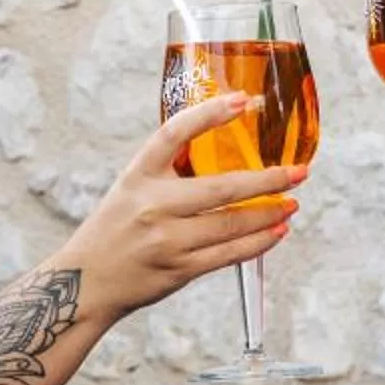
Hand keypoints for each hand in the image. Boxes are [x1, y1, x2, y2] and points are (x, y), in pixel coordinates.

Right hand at [53, 95, 304, 320]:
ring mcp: (167, 240)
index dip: (210, 114)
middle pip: (222, 186)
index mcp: (137, 176)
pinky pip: (229, 254)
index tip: (244, 101)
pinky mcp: (179, 270)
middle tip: (298, 171)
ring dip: (269, 212)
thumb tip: (224, 155)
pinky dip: (258, 242)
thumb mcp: (131, 190)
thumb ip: (169, 173)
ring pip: (232, 223)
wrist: (86, 283)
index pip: (174, 134)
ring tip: (291, 203)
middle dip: (268, 179)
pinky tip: (275, 231)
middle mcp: (152, 205)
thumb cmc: (114, 231)